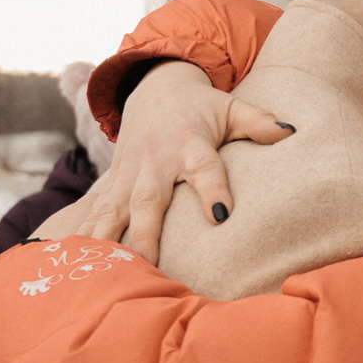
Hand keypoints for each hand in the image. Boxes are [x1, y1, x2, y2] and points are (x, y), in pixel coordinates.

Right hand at [68, 62, 291, 262]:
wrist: (153, 87)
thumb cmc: (201, 106)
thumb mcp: (231, 108)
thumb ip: (259, 121)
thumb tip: (292, 131)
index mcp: (189, 143)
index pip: (204, 168)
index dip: (213, 190)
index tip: (222, 217)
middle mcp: (155, 161)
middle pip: (148, 200)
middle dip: (145, 233)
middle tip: (147, 265)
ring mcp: (128, 174)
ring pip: (113, 210)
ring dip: (105, 242)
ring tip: (100, 275)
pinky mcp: (111, 183)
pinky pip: (94, 213)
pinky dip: (81, 237)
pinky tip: (70, 264)